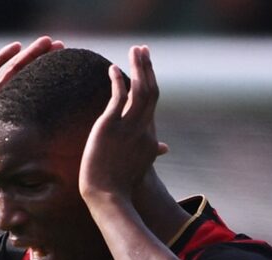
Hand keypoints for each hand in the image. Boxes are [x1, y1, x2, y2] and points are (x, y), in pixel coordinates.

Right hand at [0, 36, 63, 179]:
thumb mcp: (17, 156)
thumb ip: (34, 153)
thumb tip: (64, 163)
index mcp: (19, 113)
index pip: (40, 90)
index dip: (53, 78)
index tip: (71, 68)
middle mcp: (7, 99)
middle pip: (29, 73)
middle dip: (45, 58)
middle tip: (62, 46)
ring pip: (14, 66)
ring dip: (30, 52)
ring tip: (46, 41)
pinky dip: (3, 56)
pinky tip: (16, 46)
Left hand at [79, 45, 168, 201]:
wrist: (108, 196)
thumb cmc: (119, 187)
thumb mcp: (138, 168)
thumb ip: (149, 154)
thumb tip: (163, 149)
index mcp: (149, 138)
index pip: (152, 104)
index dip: (150, 83)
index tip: (145, 69)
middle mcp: (144, 129)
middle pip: (151, 91)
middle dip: (148, 68)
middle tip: (143, 50)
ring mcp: (128, 127)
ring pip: (140, 90)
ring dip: (138, 67)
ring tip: (134, 50)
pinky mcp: (110, 125)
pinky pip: (117, 96)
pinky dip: (117, 80)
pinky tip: (112, 69)